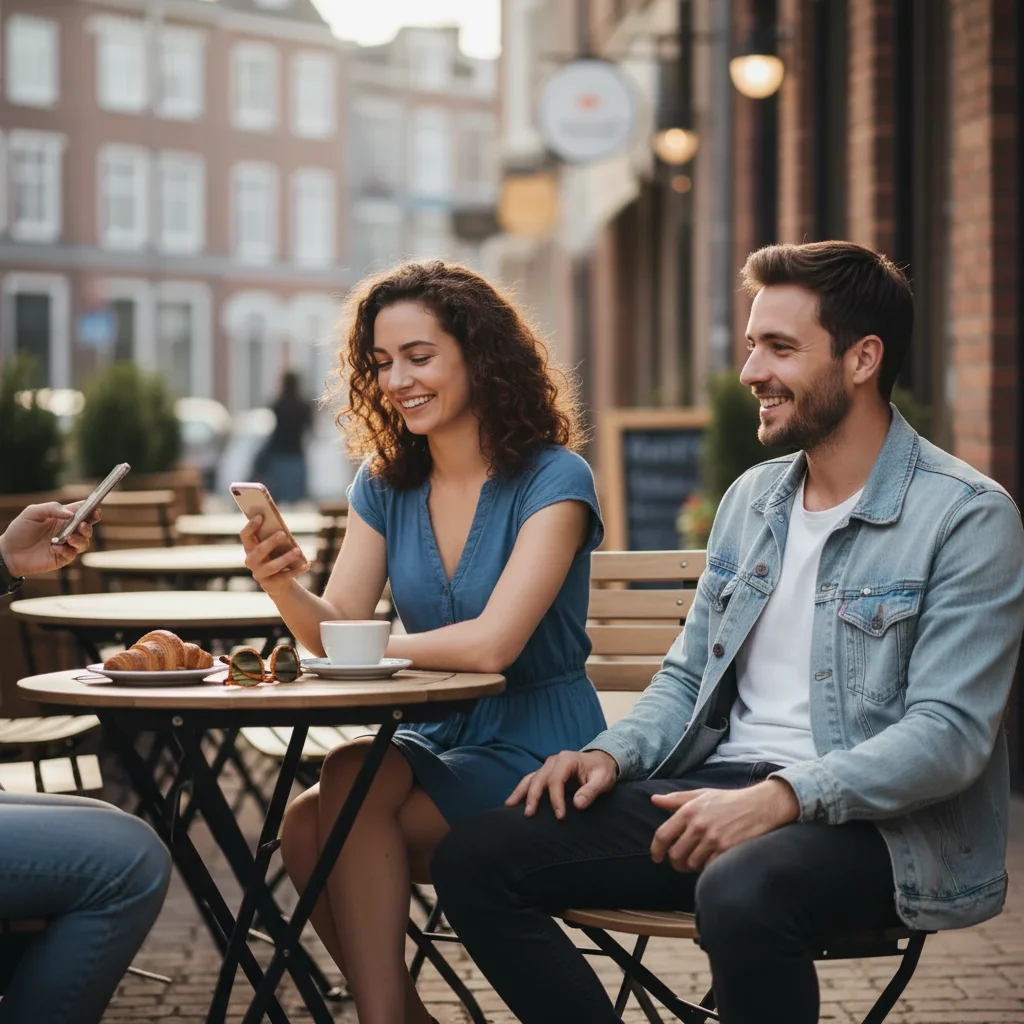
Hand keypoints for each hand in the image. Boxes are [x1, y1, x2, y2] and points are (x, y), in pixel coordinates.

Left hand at [0, 501, 99, 576]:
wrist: (9, 553)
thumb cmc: (19, 530)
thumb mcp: (32, 513)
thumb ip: (52, 508)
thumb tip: (71, 514)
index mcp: (63, 517)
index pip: (82, 511)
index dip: (92, 509)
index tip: (95, 509)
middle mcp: (68, 530)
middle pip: (89, 526)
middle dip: (90, 525)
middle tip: (82, 524)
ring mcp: (67, 544)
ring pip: (85, 541)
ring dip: (80, 538)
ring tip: (68, 538)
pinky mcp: (63, 557)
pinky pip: (73, 553)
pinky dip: (67, 550)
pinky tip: (55, 548)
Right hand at [240, 515, 309, 595]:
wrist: (278, 582)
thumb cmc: (276, 556)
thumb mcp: (275, 546)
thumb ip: (276, 536)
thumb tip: (283, 528)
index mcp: (249, 548)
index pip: (245, 536)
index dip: (251, 526)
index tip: (261, 516)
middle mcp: (251, 561)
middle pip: (259, 551)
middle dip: (270, 542)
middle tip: (283, 533)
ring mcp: (260, 574)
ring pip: (272, 566)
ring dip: (286, 558)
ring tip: (298, 551)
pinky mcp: (270, 585)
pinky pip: (285, 577)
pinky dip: (297, 570)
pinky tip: (307, 564)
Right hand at [506, 749, 618, 818]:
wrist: (600, 761)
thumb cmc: (602, 771)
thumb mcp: (603, 780)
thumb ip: (591, 791)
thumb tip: (577, 804)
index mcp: (567, 760)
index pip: (556, 780)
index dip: (556, 799)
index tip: (560, 816)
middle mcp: (553, 761)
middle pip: (539, 779)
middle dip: (533, 797)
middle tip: (529, 815)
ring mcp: (547, 767)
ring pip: (530, 779)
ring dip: (520, 793)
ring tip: (509, 806)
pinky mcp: (545, 774)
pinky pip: (529, 781)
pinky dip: (521, 791)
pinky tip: (512, 803)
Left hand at [649, 778, 799, 872]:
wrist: (759, 805)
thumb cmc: (729, 800)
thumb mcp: (701, 794)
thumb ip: (676, 798)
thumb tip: (654, 799)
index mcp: (689, 810)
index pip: (663, 835)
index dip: (656, 849)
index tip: (657, 857)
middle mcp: (698, 825)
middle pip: (675, 854)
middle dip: (676, 861)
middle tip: (681, 861)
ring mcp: (713, 839)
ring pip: (691, 863)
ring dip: (692, 865)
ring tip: (698, 859)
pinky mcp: (727, 850)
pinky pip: (708, 868)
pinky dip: (707, 868)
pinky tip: (711, 861)